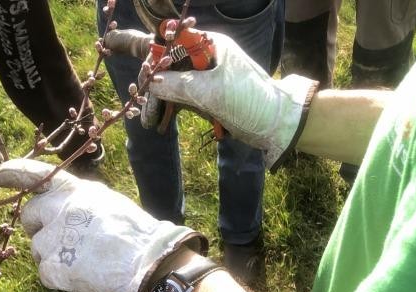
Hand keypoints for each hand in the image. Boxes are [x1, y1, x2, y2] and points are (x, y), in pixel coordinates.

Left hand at [0, 160, 204, 291]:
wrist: (147, 263)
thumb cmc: (134, 233)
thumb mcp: (104, 201)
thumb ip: (77, 199)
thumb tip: (57, 205)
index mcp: (71, 190)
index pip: (33, 174)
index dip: (10, 174)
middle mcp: (56, 210)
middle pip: (29, 218)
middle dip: (40, 229)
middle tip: (68, 241)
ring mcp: (52, 240)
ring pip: (37, 249)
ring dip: (54, 256)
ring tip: (85, 260)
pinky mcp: (52, 269)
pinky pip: (45, 274)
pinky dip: (60, 278)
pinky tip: (83, 275)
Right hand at [149, 31, 317, 168]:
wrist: (274, 124)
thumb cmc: (248, 101)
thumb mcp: (210, 92)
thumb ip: (178, 85)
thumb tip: (151, 83)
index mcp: (211, 45)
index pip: (174, 42)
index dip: (155, 57)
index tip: (143, 76)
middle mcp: (207, 58)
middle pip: (171, 65)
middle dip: (155, 83)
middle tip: (141, 102)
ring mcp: (208, 79)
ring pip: (175, 84)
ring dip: (160, 100)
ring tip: (149, 120)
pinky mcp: (209, 98)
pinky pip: (183, 99)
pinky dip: (172, 109)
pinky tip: (160, 122)